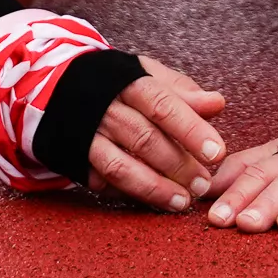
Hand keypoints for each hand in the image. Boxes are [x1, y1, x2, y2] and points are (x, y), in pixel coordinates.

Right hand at [81, 56, 228, 211]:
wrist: (59, 86)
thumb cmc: (117, 83)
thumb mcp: (147, 75)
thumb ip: (182, 92)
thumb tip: (217, 104)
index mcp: (127, 82)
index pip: (163, 106)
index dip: (191, 130)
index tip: (217, 153)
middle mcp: (104, 109)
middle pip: (144, 139)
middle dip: (178, 165)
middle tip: (204, 185)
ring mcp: (86, 136)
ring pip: (120, 167)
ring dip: (154, 188)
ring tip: (183, 202)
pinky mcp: (75, 158)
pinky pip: (101, 181)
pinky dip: (127, 193)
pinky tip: (152, 202)